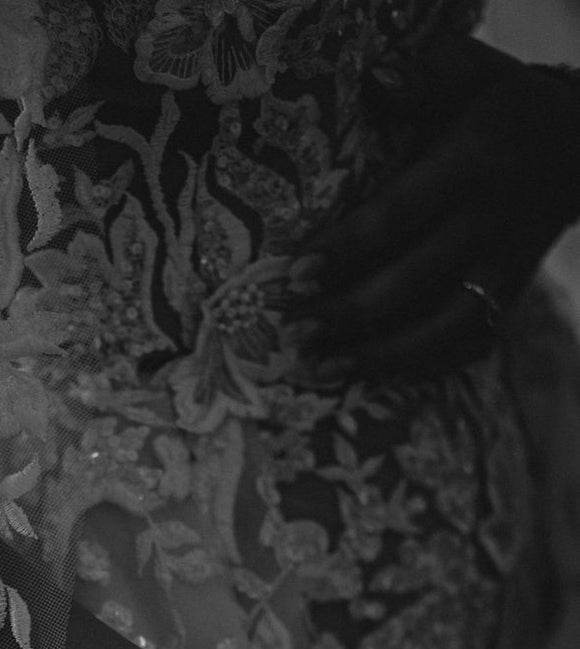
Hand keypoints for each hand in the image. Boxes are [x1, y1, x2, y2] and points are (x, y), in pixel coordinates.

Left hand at [295, 37, 579, 380]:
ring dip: (380, 357)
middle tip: (292, 338)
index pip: (402, 212)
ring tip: (320, 371)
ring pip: (445, 328)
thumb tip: (375, 82)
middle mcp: (493, 221)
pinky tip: (370, 380)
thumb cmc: (498, 106)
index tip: (295, 276)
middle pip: (416, 281)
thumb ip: (423, 77)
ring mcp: (507, 268)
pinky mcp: (511, 298)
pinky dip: (421, 368)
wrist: (576, 146)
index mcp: (475, 160)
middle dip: (350, 315)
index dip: (348, 248)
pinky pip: (468, 346)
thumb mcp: (469, 73)